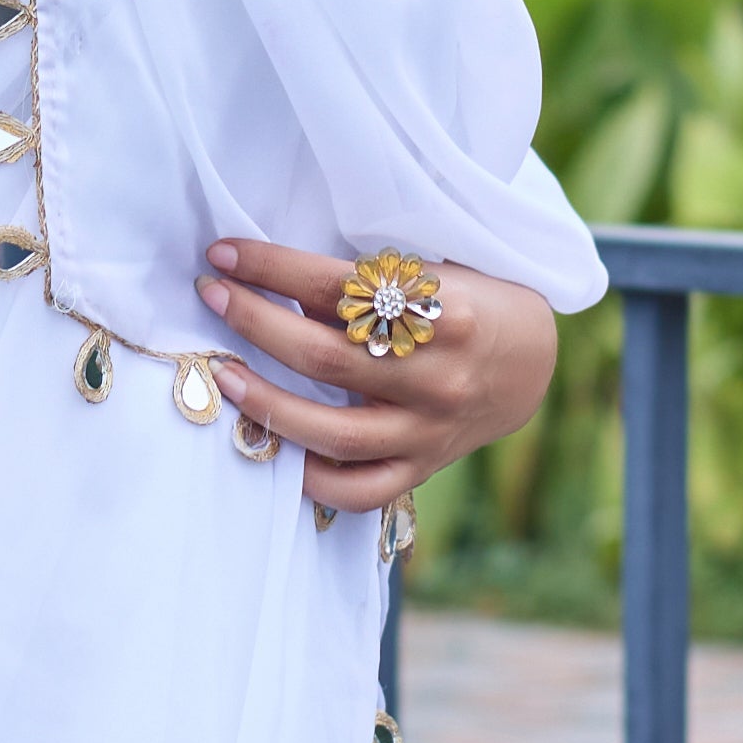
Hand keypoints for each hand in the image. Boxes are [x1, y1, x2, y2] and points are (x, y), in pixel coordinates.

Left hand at [195, 235, 557, 522]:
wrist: (532, 361)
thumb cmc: (469, 302)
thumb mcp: (431, 273)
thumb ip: (366, 282)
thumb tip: (272, 276)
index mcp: (445, 311)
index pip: (337, 286)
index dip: (271, 266)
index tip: (223, 252)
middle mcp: (438, 376)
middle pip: (325, 356)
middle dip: (254, 322)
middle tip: (211, 295)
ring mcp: (430, 430)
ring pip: (333, 433)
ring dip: (266, 403)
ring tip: (224, 373)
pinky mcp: (424, 465)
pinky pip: (360, 489)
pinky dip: (313, 479)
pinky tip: (276, 447)